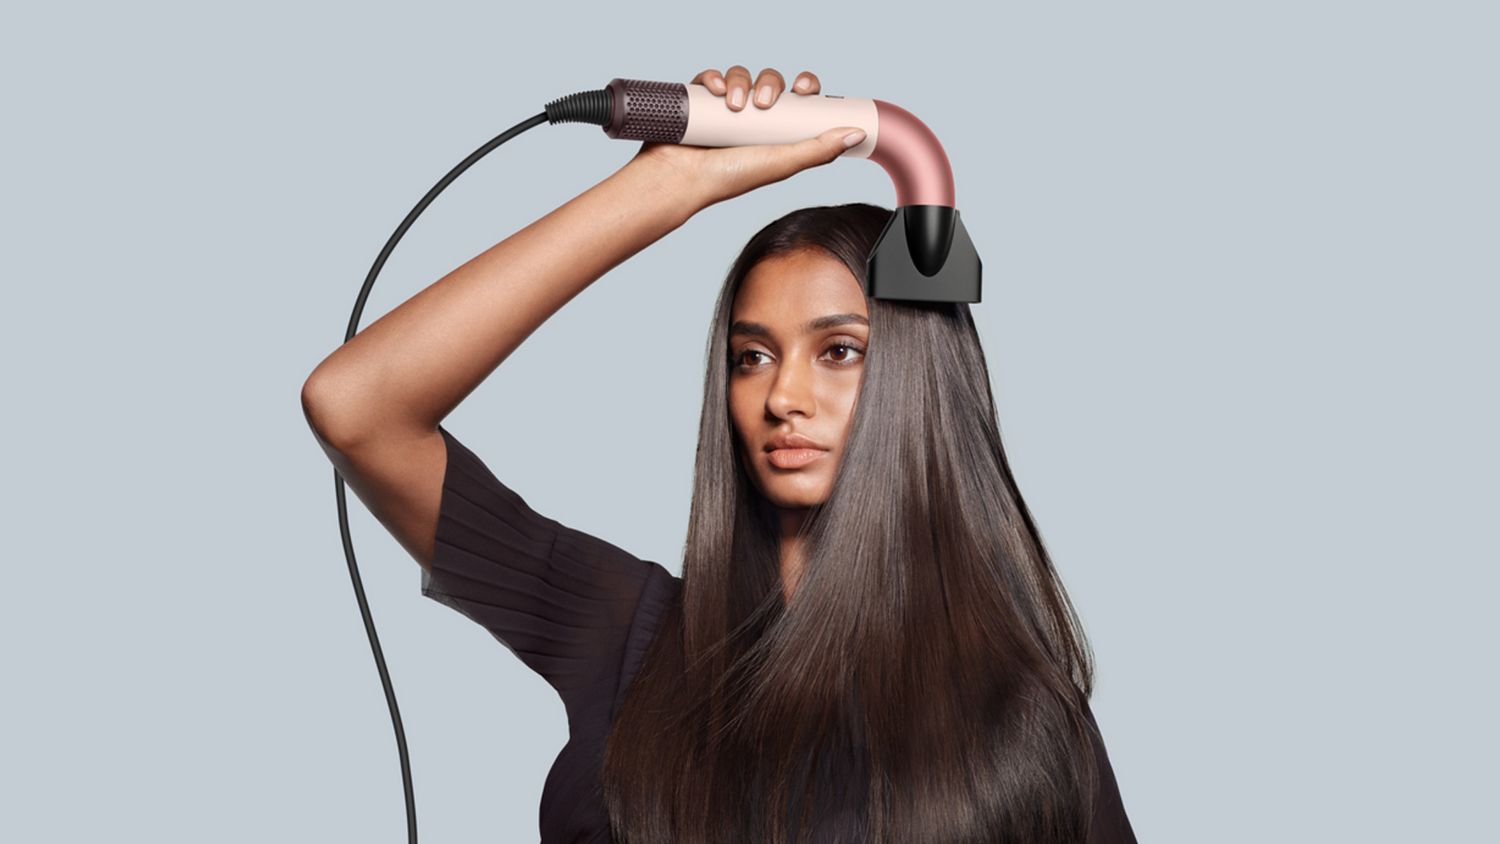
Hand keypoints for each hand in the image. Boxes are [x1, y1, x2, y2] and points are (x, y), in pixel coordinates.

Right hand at [628, 66, 866, 208]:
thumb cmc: (729, 179)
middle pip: (771, 82)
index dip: (805, 87)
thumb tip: (855, 134)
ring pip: (742, 75)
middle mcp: (752, 117)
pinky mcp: (700, 100)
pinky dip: (715, 78)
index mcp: (775, 130)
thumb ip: (819, 151)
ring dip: (742, 82)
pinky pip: (711, 77)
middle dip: (771, 84)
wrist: (681, 180)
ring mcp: (725, 107)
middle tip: (765, 102)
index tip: (803, 90)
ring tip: (735, 104)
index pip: (798, 98)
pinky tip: (717, 91)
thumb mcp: (781, 164)